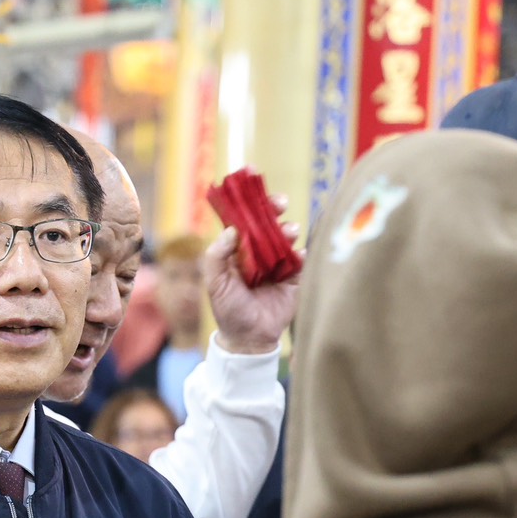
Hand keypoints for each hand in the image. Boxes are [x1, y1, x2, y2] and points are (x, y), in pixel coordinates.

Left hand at [205, 193, 303, 355]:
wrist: (249, 339)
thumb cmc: (228, 310)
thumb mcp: (215, 283)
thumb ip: (217, 256)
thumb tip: (231, 230)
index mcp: (238, 250)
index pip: (244, 219)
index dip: (249, 200)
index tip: (253, 178)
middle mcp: (258, 253)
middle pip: (268, 222)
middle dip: (274, 208)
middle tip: (280, 203)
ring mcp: (277, 264)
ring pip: (286, 237)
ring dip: (289, 230)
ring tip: (289, 232)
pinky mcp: (294, 277)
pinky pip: (301, 260)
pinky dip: (302, 254)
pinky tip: (299, 254)